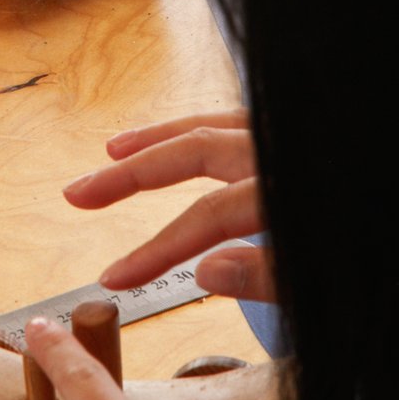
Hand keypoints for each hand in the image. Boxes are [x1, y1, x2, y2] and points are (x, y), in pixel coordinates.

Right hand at [63, 110, 273, 302]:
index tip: (115, 277)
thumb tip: (205, 273)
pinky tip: (180, 141)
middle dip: (132, 172)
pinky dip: (201, 128)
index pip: (211, 214)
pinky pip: (236, 122)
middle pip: (197, 149)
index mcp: (284, 187)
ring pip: (215, 123)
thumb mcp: (321, 272)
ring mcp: (287, 139)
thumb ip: (272, 276)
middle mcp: (281, 150)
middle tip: (78, 192)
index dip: (159, 247)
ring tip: (113, 150)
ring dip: (161, 137)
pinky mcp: (291, 142)